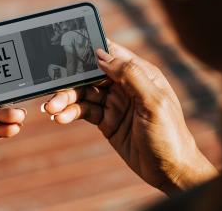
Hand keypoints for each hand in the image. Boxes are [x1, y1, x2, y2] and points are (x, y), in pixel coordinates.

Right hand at [41, 41, 217, 194]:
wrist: (170, 171)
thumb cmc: (169, 134)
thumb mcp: (153, 102)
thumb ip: (129, 75)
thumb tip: (102, 55)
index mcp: (140, 73)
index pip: (111, 54)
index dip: (89, 50)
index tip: (65, 50)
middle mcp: (125, 85)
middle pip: (92, 74)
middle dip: (71, 80)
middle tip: (52, 89)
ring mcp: (115, 103)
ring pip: (84, 93)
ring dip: (66, 99)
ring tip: (51, 109)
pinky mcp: (107, 121)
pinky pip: (85, 111)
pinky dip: (71, 113)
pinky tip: (60, 117)